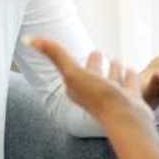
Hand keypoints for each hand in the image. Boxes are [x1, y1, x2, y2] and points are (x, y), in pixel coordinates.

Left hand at [26, 37, 151, 125]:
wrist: (127, 119)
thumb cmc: (98, 97)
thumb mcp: (72, 72)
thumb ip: (53, 53)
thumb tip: (26, 38)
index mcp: (78, 87)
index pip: (74, 69)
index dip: (74, 60)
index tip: (78, 51)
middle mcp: (95, 93)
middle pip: (93, 75)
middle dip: (95, 64)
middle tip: (97, 51)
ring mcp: (114, 97)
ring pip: (113, 79)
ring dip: (113, 69)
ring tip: (116, 59)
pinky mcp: (131, 100)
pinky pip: (130, 84)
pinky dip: (129, 76)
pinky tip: (131, 69)